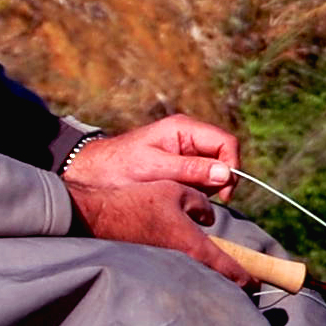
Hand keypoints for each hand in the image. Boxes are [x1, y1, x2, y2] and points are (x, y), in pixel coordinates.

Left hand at [64, 116, 238, 200]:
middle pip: (223, 157)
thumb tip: (225, 174)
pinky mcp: (182, 166)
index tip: (223, 193)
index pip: (226, 142)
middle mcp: (189, 137)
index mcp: (184, 128)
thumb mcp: (155, 168)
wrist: (93, 173)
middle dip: (217, 180)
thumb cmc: (119, 166)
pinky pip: (201, 179)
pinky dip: (195, 190)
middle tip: (198, 197)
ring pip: (214, 171)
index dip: (231, 166)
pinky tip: (176, 193)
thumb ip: (190, 170)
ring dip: (205, 187)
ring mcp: (186, 151)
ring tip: (179, 193)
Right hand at [67, 176, 249, 281]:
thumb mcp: (179, 191)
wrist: (99, 216)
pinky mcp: (153, 266)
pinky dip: (191, 272)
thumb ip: (201, 205)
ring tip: (222, 276)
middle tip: (244, 283)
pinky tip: (192, 265)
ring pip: (198, 277)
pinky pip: (180, 272)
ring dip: (210, 278)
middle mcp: (182, 262)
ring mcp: (166, 267)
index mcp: (193, 245)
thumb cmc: (139, 201)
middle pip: (215, 281)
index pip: (228, 270)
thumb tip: (207, 217)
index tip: (256, 282)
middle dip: (231, 283)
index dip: (247, 278)